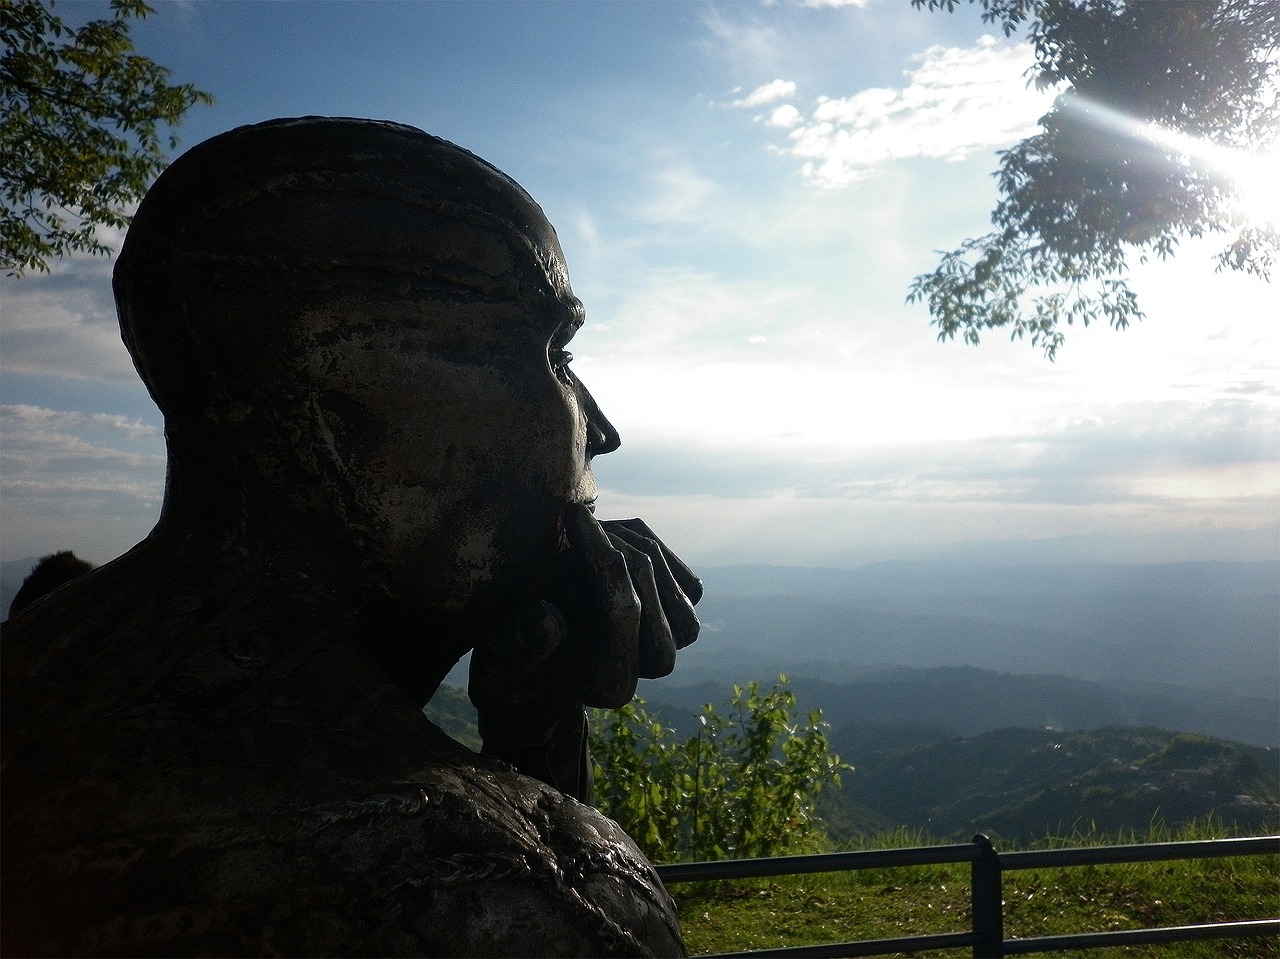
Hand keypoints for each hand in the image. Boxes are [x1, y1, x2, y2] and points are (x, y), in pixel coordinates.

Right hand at [469, 505, 701, 709]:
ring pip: (673, 578)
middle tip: (575, 517)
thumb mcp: (498, 660)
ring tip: (585, 529)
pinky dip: (646, 545)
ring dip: (630, 542)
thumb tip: (548, 616)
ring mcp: (672, 641)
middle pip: (652, 589)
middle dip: (613, 544)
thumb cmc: (512, 660)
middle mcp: (650, 666)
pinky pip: (684, 576)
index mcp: (610, 680)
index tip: (571, 513)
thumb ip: (517, 643)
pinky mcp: (680, 619)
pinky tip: (609, 536)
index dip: (598, 555)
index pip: (621, 609)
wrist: (544, 666)